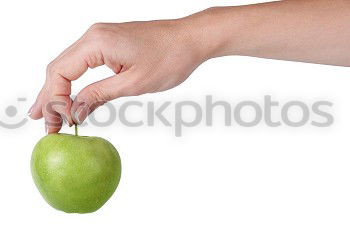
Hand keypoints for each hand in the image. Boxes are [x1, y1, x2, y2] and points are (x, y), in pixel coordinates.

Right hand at [28, 18, 206, 132]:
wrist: (191, 39)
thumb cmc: (170, 58)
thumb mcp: (134, 84)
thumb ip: (99, 95)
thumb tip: (75, 111)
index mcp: (96, 43)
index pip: (60, 73)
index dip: (55, 100)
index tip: (62, 123)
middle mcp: (93, 36)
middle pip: (59, 68)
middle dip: (50, 98)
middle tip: (44, 124)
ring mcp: (100, 38)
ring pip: (69, 66)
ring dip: (59, 91)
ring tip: (49, 114)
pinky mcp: (109, 43)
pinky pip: (83, 63)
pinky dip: (74, 82)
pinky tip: (70, 97)